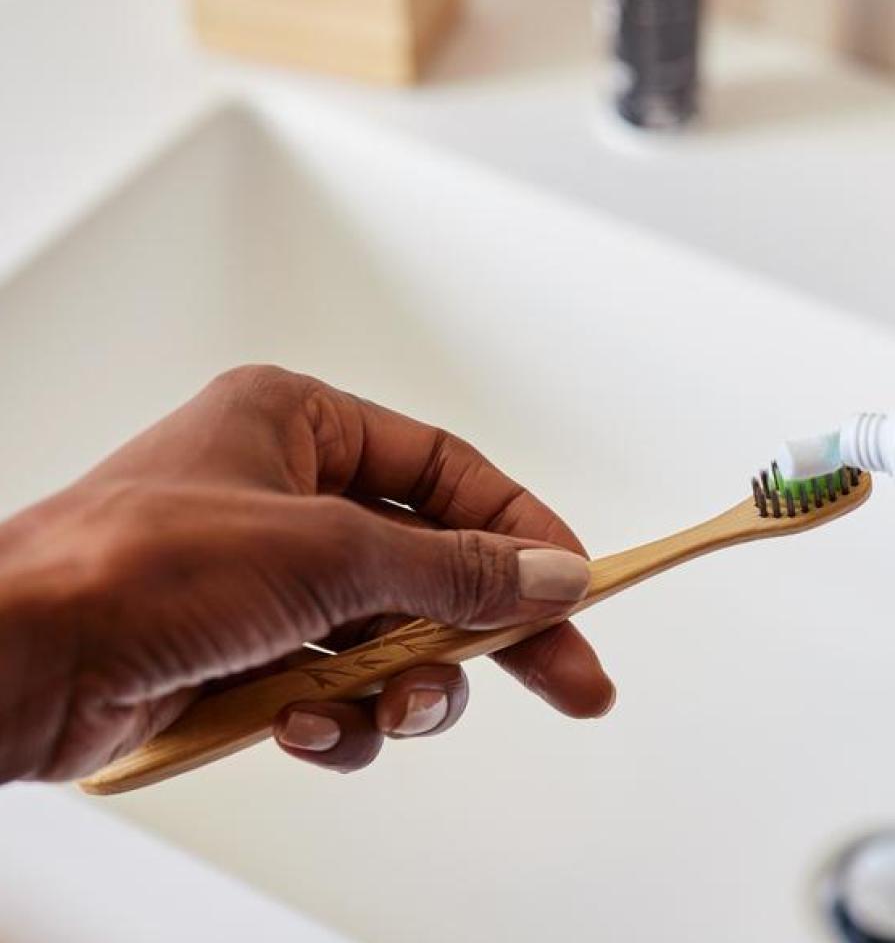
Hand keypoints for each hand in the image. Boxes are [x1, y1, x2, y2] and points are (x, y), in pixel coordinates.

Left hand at [0, 365, 614, 782]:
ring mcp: (263, 584)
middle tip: (572, 681)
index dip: (522, 531)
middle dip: (494, 633)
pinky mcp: (239, 659)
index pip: (450, 474)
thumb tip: (553, 576)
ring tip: (393, 712)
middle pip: (436, 566)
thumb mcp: (326, 552)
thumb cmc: (133, 567)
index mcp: (299, 426)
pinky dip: (334, 722)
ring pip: (391, 643)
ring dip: (402, 690)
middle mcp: (287, 497)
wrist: (8, 665)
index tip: (578, 587)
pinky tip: (303, 729)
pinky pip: (333, 693)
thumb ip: (455, 569)